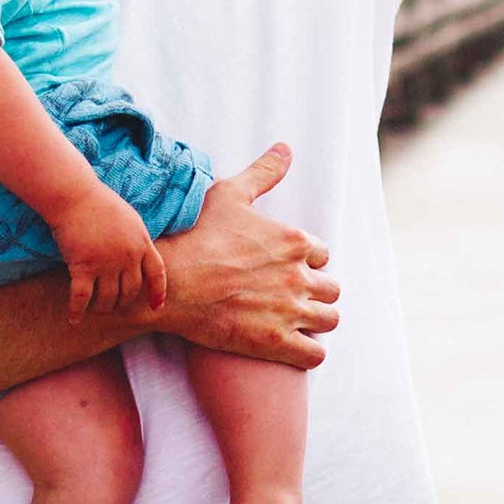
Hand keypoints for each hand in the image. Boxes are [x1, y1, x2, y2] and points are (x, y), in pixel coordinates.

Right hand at [49, 181, 166, 319]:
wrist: (75, 195)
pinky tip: (74, 318)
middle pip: (131, 290)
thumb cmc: (99, 203)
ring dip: (102, 307)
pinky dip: (78, 310)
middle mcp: (128, 256)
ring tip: (96, 308)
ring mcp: (107, 263)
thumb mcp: (129, 219)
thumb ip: (136, 240)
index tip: (156, 306)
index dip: (158, 292)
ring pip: (108, 298)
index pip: (157, 273)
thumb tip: (139, 258)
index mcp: (142, 241)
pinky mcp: (84, 266)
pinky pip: (82, 297)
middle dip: (122, 301)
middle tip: (113, 304)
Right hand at [158, 144, 340, 369]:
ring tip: (294, 321)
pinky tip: (291, 346)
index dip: (305, 262)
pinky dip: (308, 353)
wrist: (172, 281)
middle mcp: (299, 276)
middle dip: (316, 292)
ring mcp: (291, 311)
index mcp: (294, 242)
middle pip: (331, 289)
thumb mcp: (230, 194)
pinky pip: (315, 355)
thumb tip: (286, 148)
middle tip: (290, 296)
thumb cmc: (197, 235)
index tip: (285, 267)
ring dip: (316, 321)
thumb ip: (263, 172)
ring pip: (329, 320)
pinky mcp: (277, 343)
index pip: (321, 255)